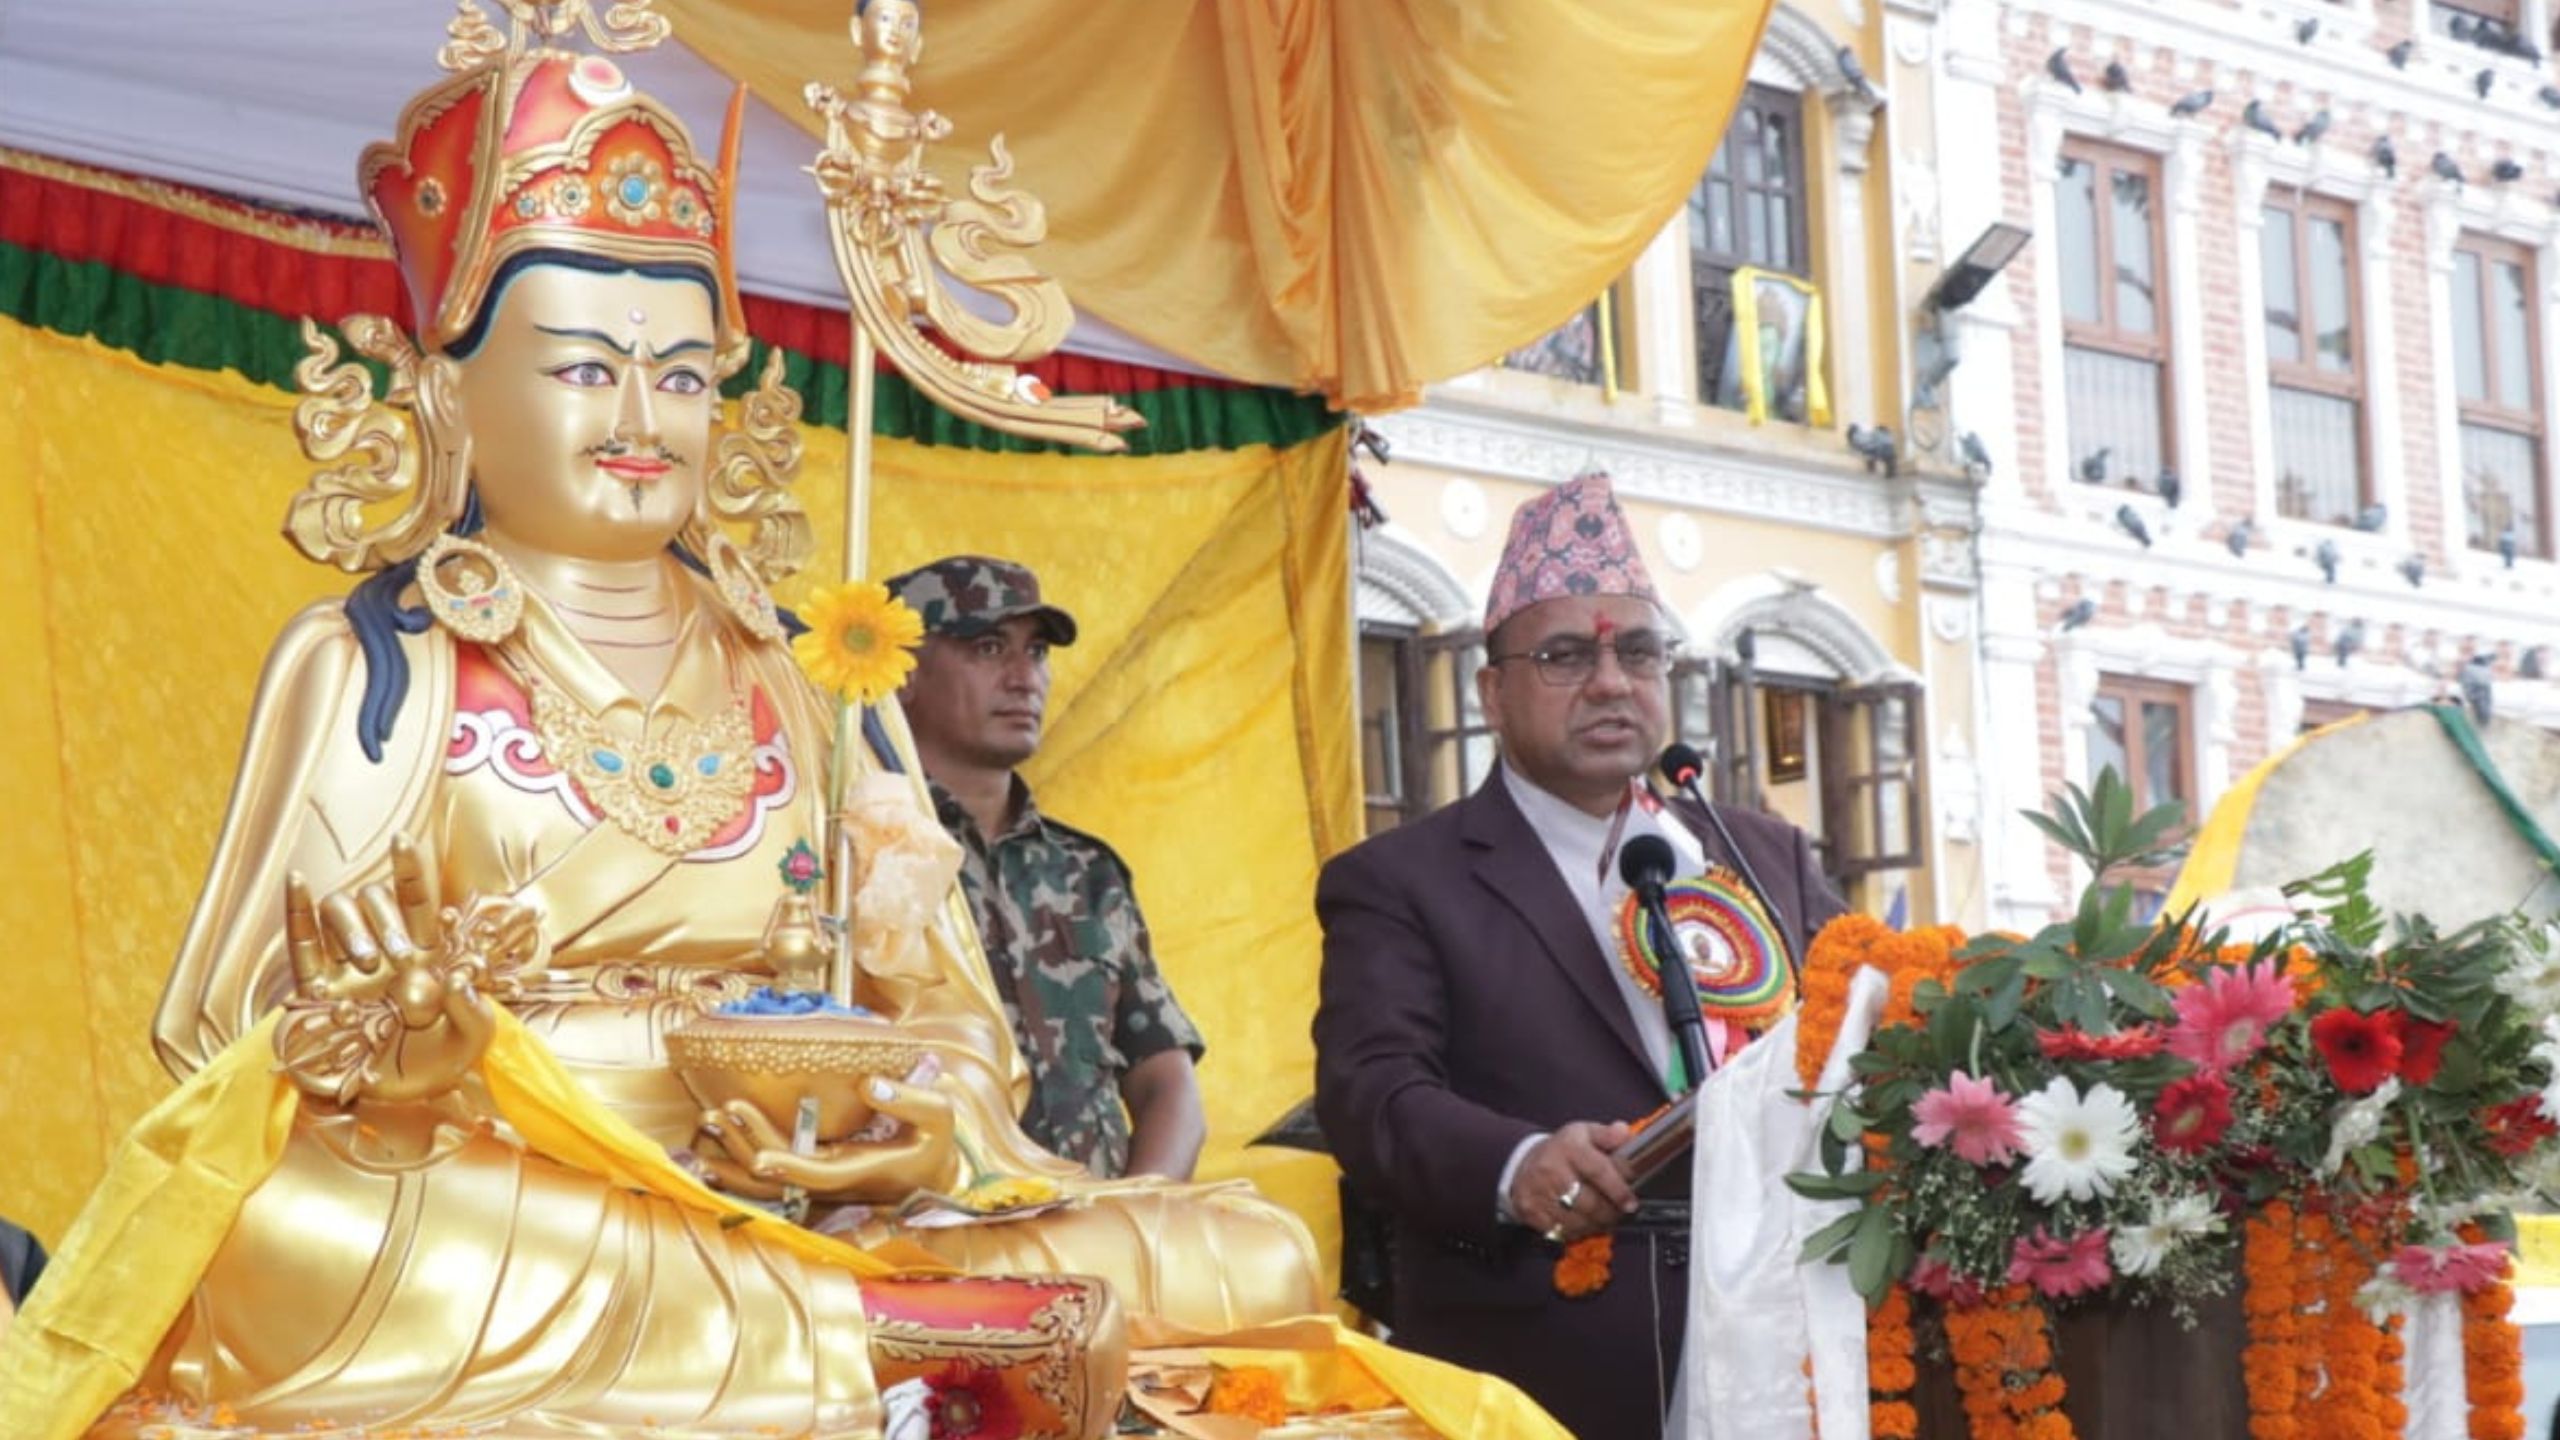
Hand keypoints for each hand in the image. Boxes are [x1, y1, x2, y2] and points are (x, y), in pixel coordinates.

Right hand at [273, 836, 537, 1105]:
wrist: (386, 1106)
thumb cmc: (435, 1069)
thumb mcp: (471, 1043)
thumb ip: (474, 1011)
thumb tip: (455, 978)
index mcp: (425, 957)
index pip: (416, 901)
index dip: (408, 870)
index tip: (401, 841)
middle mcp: (384, 954)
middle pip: (376, 903)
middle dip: (387, 922)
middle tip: (399, 962)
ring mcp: (347, 970)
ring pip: (340, 916)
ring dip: (353, 929)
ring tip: (366, 966)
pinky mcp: (315, 993)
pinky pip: (302, 946)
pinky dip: (298, 911)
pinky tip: (297, 882)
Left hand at [692, 1077, 964, 1202]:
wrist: (933, 1172)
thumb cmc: (934, 1141)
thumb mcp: (939, 1116)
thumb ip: (909, 1099)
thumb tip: (867, 1083)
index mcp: (863, 1171)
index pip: (819, 1176)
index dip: (790, 1168)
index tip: (761, 1158)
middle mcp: (834, 1181)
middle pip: (781, 1176)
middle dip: (748, 1146)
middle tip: (719, 1112)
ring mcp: (819, 1178)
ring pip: (768, 1179)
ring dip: (735, 1153)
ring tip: (707, 1120)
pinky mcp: (812, 1169)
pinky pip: (768, 1171)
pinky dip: (739, 1158)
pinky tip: (716, 1139)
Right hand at [1508, 1120, 1638, 1244]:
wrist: (1525, 1163)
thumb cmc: (1563, 1151)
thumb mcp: (1586, 1133)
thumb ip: (1608, 1135)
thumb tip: (1624, 1133)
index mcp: (1569, 1147)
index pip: (1598, 1171)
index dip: (1618, 1190)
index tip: (1630, 1202)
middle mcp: (1551, 1169)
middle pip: (1589, 1203)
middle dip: (1610, 1212)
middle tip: (1620, 1212)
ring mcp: (1539, 1192)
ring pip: (1577, 1221)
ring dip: (1596, 1224)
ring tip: (1604, 1218)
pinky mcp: (1531, 1211)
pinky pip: (1562, 1231)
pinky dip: (1578, 1231)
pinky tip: (1585, 1223)